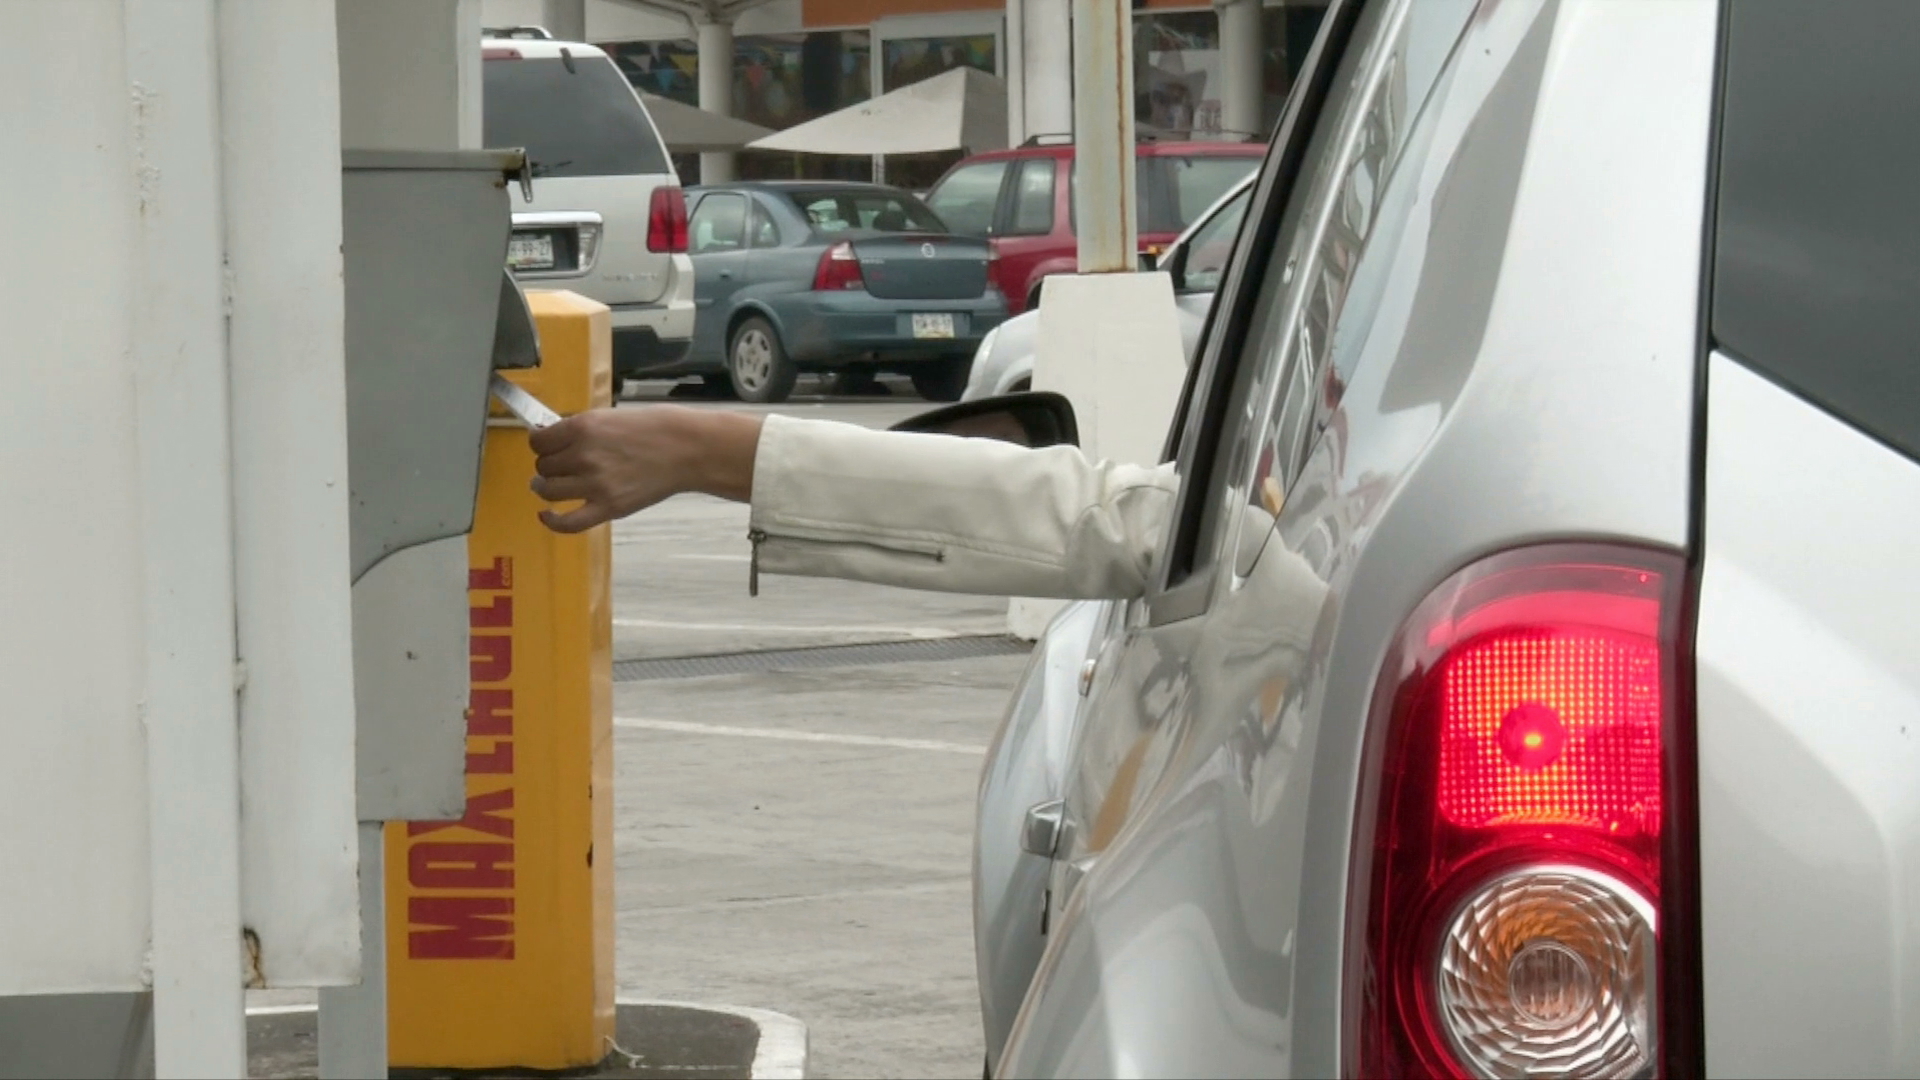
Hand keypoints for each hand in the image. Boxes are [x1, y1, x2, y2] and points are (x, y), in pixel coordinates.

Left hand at [527, 405, 763, 532]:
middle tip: (563, 464)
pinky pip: (568, 522)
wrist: (686, 449)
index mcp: (582, 428)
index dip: (541, 443)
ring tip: (553, 484)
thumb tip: (548, 438)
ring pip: (548, 490)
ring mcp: (594, 485)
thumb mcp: (609, 417)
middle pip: (543, 466)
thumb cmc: (653, 428)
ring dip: (548, 486)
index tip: (548, 446)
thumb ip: (578, 429)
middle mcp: (583, 456)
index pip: (538, 441)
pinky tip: (546, 515)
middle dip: (549, 464)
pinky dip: (552, 521)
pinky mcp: (608, 508)